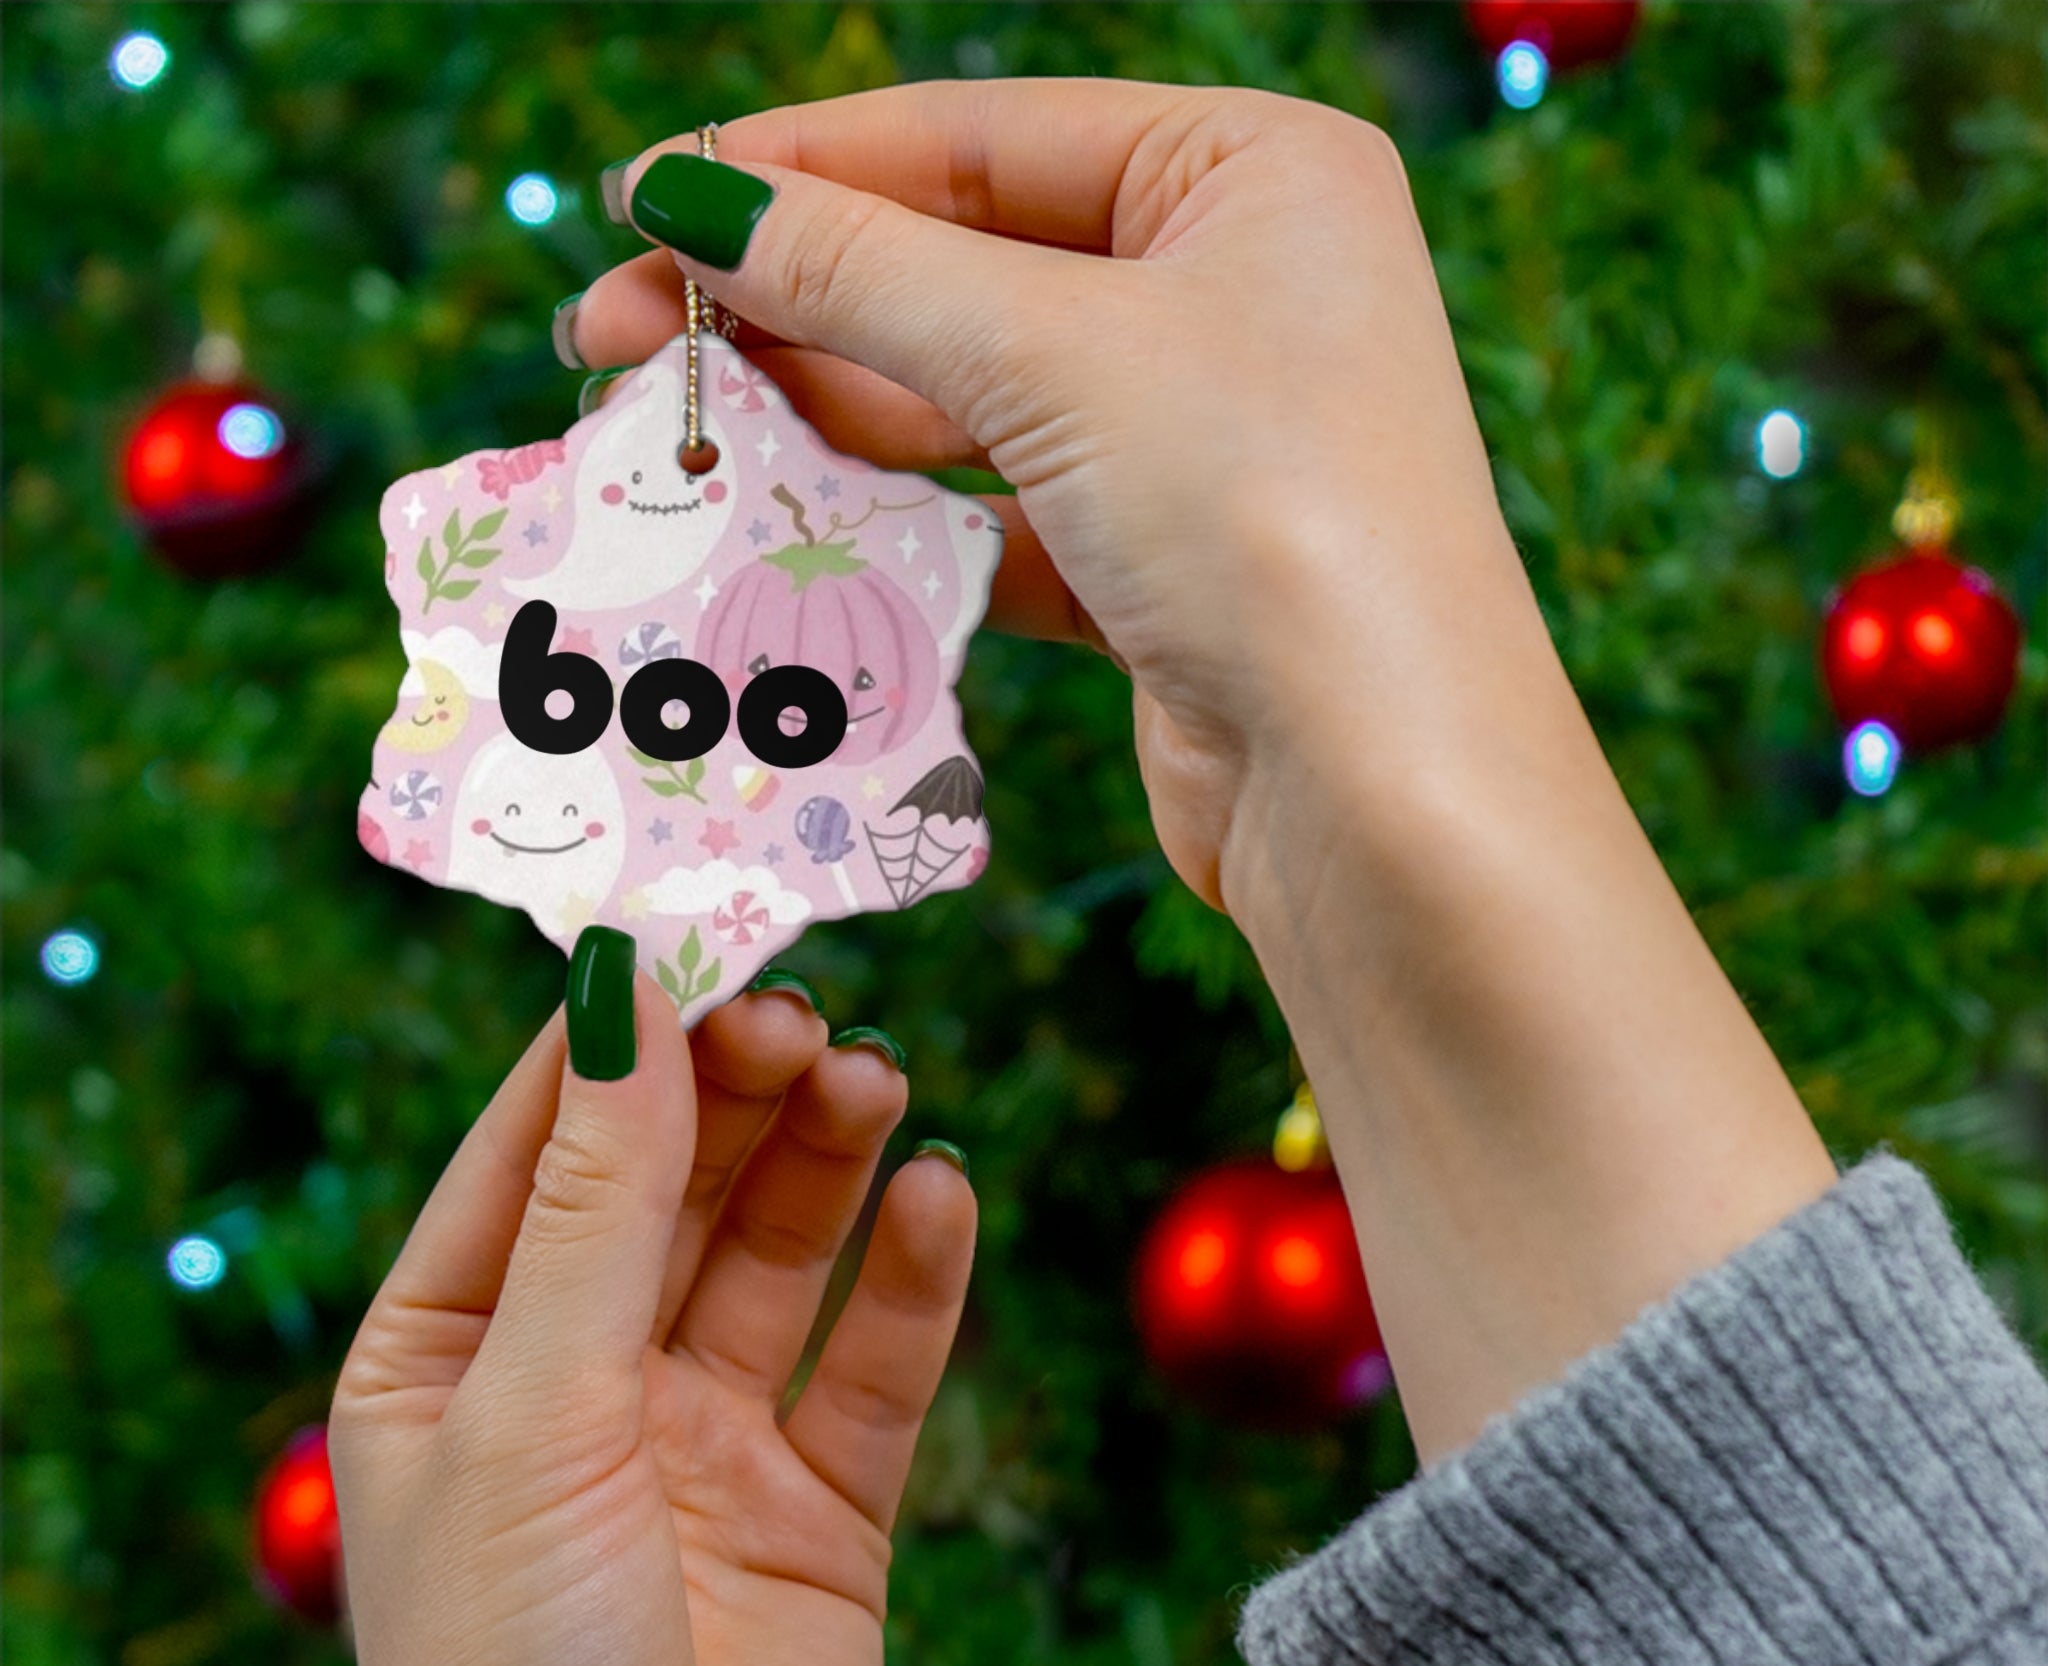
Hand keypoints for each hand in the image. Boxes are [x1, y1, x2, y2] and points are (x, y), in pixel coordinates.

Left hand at [331, 970, 973, 1665]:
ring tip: (879, 1080)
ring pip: (778, 1254)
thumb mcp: (532, 1415)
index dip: (616, 1037)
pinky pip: (875, 1363)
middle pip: (671, 1184)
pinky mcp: (822, 1513)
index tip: (696, 925)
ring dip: (827, 1161)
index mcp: (453, 1357)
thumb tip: (618, 991)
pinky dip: (912, 1278)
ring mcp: (706, 1448)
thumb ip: (594, 1204)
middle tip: (809, 1010)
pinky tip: (942, 1197)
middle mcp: (579, 1387)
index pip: (537, 1146)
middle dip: (735, 1090)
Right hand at [571, 79, 1517, 910]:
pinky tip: (787, 527)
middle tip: (613, 339)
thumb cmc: (1266, 517)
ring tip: (678, 433)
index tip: (642, 202)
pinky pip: (999, 516)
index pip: (979, 139)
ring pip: (970, 400)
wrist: (1380, 792)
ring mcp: (1199, 436)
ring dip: (826, 418)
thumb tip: (692, 199)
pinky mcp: (1162, 568)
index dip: (798, 168)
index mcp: (1250, 174)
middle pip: (962, 268)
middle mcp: (1234, 290)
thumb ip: (863, 272)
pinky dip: (900, 525)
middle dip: (790, 303)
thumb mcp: (1053, 355)